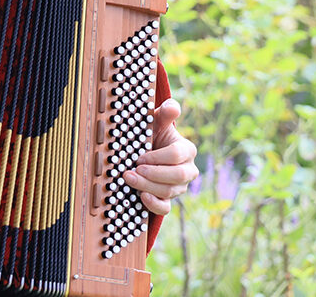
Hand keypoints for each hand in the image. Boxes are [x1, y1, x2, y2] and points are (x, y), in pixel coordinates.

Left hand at [124, 98, 198, 214]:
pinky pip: (166, 208)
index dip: (157, 157)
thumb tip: (172, 107)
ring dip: (147, 186)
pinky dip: (154, 204)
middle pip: (177, 176)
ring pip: (169, 191)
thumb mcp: (157, 122)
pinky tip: (142, 197)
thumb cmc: (152, 135)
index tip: (139, 156)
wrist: (145, 152)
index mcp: (187, 150)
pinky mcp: (169, 199)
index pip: (177, 155)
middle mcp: (188, 170)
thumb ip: (166, 114)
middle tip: (133, 169)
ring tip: (128, 178)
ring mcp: (179, 187)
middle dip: (153, 173)